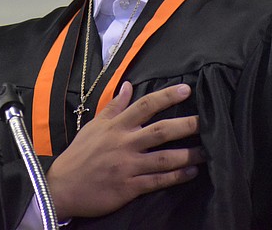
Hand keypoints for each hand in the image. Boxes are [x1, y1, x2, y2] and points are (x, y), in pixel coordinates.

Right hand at [46, 82, 203, 218]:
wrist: (63, 187)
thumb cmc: (80, 154)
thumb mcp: (94, 125)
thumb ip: (114, 106)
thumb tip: (128, 85)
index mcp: (116, 126)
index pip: (144, 106)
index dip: (166, 96)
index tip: (186, 89)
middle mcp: (124, 144)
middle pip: (160, 131)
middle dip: (185, 125)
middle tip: (207, 120)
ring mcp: (128, 166)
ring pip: (164, 158)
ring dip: (188, 154)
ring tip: (208, 150)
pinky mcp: (130, 187)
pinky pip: (158, 181)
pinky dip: (176, 177)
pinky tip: (192, 172)